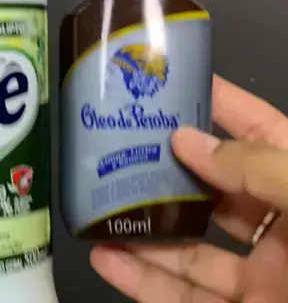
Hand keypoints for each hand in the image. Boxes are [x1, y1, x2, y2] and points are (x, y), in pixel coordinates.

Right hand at [91, 75, 287, 302]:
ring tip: (97, 205)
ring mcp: (263, 277)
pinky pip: (185, 299)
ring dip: (141, 229)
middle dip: (164, 169)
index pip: (256, 129)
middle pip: (210, 187)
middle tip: (116, 148)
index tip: (171, 85)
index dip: (216, 104)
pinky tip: (107, 259)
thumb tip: (188, 139)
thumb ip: (261, 166)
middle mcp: (283, 224)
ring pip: (188, 246)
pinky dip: (142, 282)